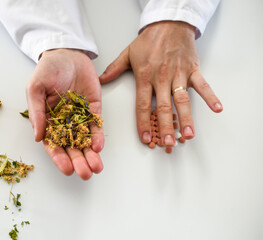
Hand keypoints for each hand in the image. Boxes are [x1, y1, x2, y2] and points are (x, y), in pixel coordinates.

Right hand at [26, 49, 103, 179]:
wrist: (67, 52)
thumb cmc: (47, 70)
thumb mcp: (35, 88)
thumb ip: (36, 112)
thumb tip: (38, 138)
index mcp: (47, 121)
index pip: (53, 144)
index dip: (59, 158)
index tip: (67, 169)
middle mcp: (64, 122)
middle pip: (71, 147)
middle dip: (78, 161)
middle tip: (85, 173)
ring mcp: (80, 116)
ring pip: (85, 140)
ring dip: (90, 154)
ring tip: (96, 167)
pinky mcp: (93, 108)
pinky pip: (96, 125)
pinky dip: (98, 136)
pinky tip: (99, 146)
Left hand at [99, 21, 222, 146]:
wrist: (169, 23)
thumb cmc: (149, 40)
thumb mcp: (127, 53)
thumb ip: (114, 69)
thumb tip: (101, 81)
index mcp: (145, 77)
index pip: (142, 105)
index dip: (143, 123)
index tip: (146, 138)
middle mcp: (162, 78)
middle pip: (164, 107)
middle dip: (166, 127)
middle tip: (168, 143)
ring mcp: (178, 75)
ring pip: (183, 100)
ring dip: (186, 118)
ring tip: (188, 135)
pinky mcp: (192, 69)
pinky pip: (203, 85)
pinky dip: (211, 96)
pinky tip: (217, 109)